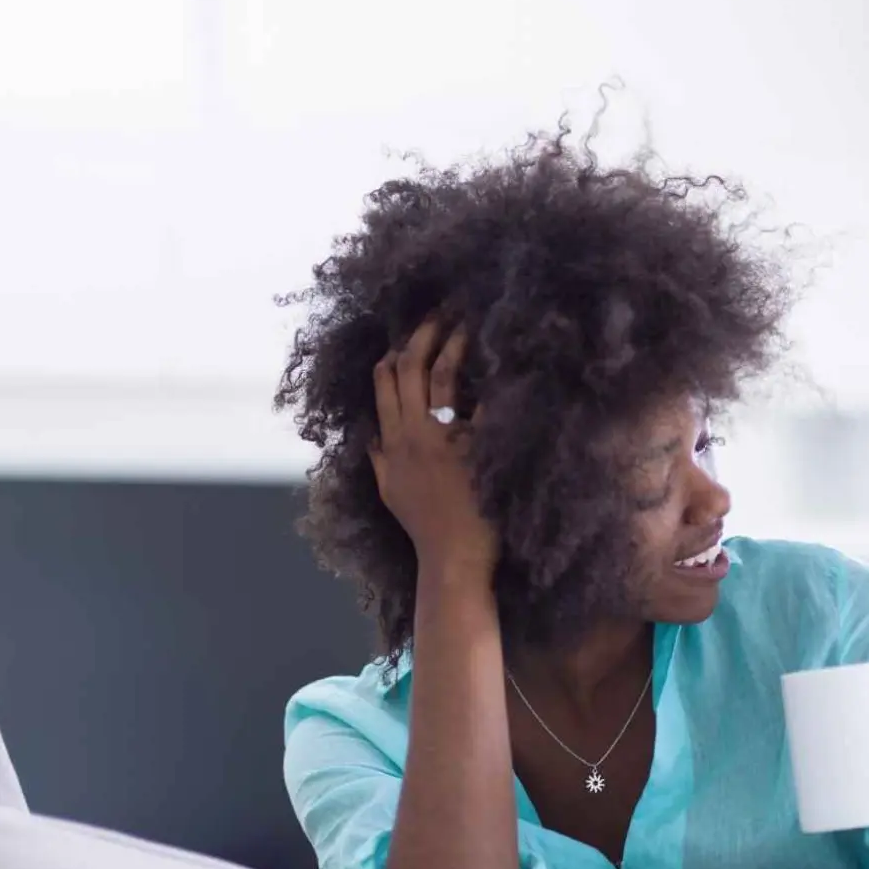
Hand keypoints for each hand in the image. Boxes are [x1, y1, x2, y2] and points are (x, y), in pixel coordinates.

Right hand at [370, 318, 495, 574]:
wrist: (452, 559)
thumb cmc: (426, 530)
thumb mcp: (390, 494)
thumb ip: (379, 462)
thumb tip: (371, 438)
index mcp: (391, 444)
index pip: (384, 384)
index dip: (395, 351)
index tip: (408, 331)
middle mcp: (412, 435)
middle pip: (408, 369)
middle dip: (422, 333)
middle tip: (439, 309)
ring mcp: (442, 440)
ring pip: (438, 376)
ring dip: (451, 341)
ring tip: (465, 319)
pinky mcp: (471, 449)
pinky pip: (478, 402)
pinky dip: (484, 375)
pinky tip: (496, 353)